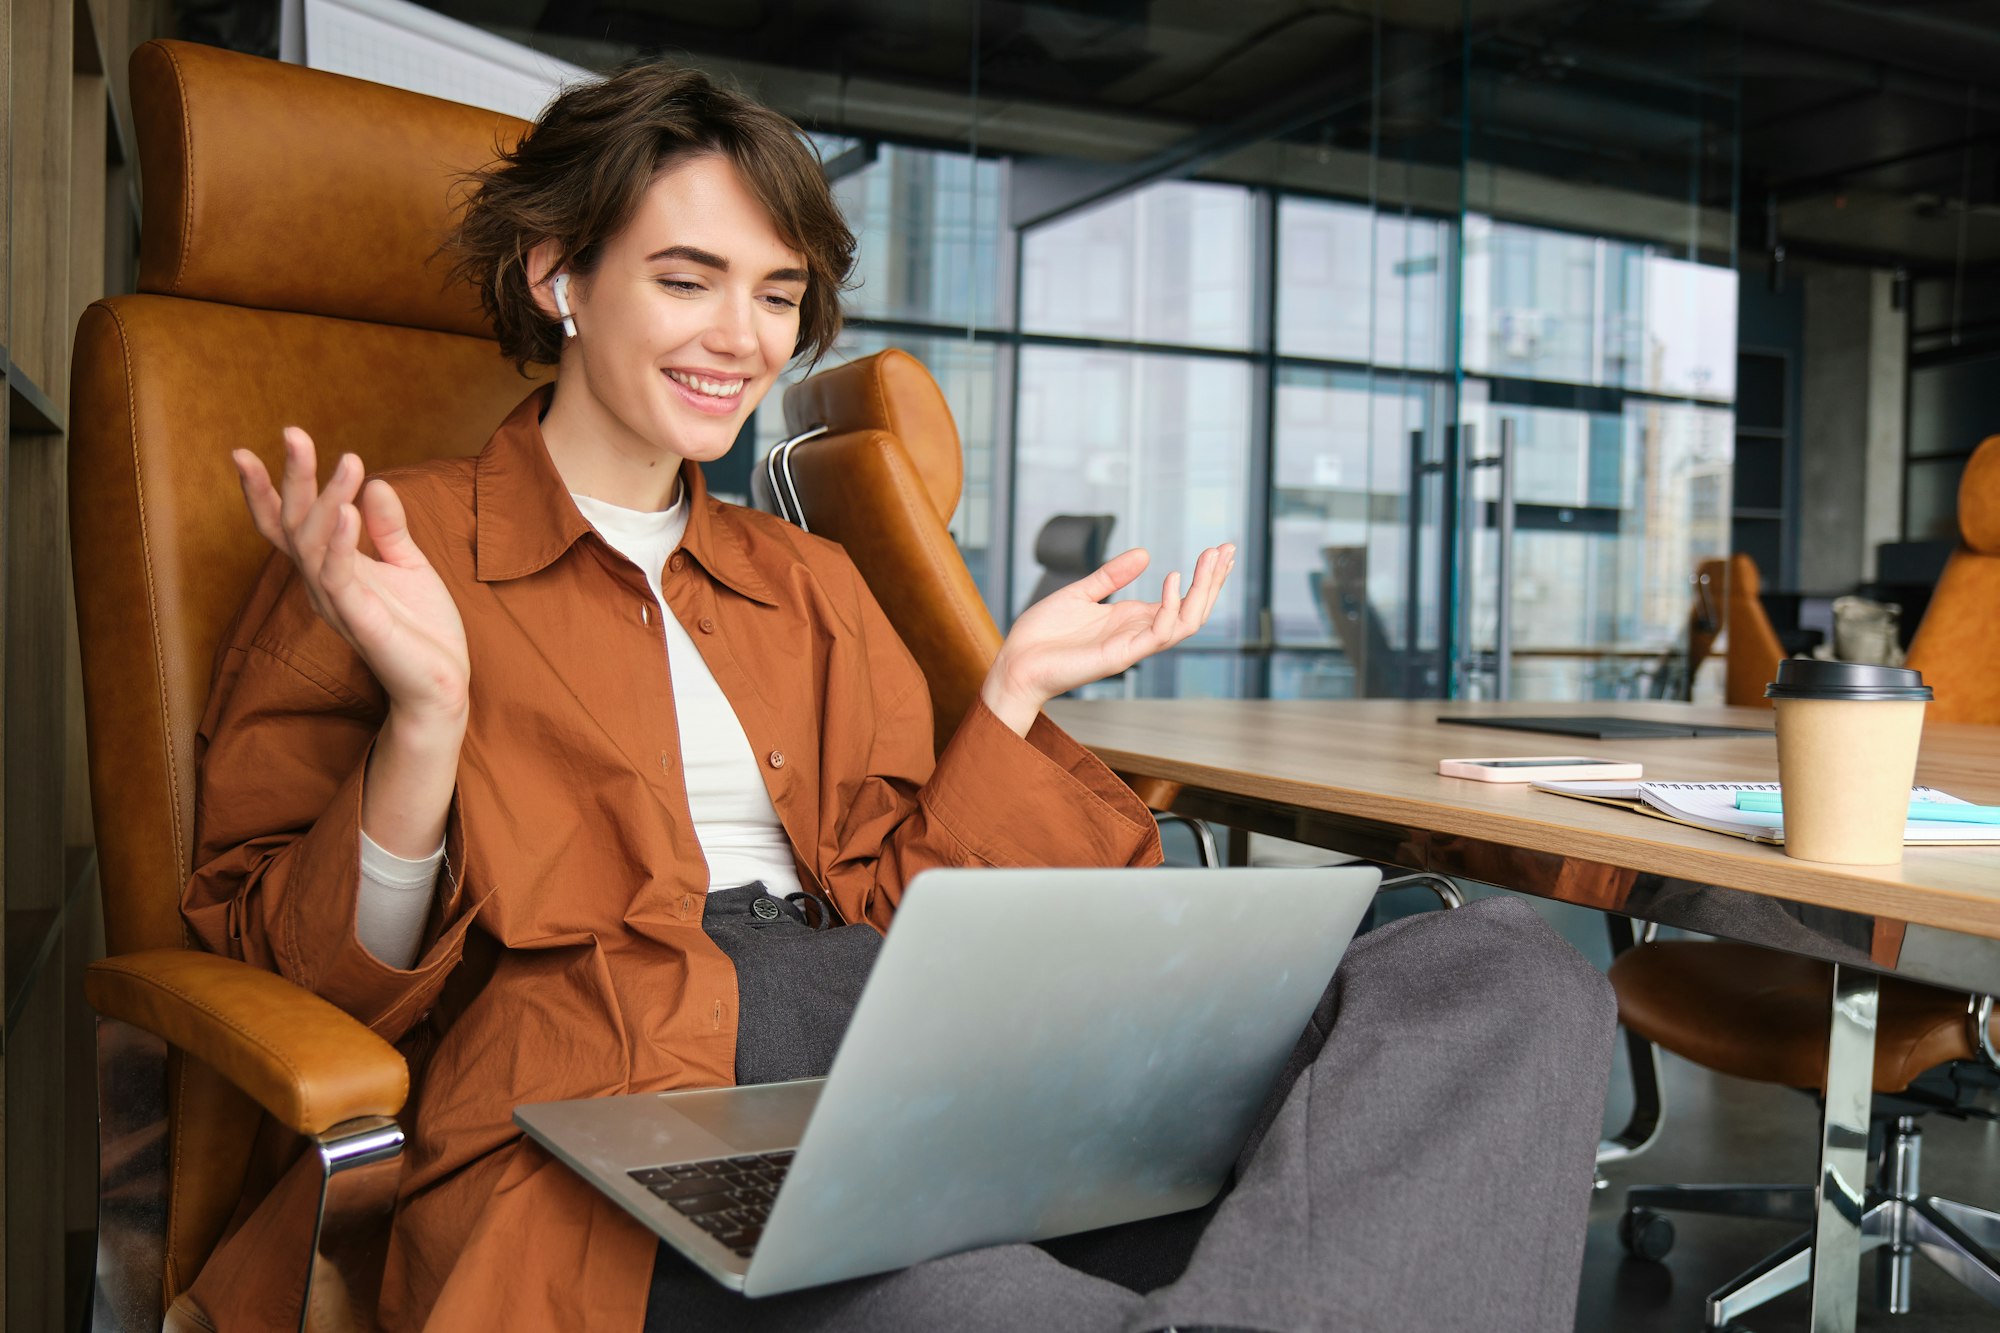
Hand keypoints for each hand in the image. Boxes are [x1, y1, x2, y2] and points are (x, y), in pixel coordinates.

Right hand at [233, 428, 469, 730]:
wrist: (442, 686)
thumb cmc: (422, 631)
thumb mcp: (408, 565)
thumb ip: (389, 527)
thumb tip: (375, 483)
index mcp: (330, 569)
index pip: (286, 525)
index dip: (264, 490)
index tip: (242, 451)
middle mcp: (322, 584)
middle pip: (294, 524)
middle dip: (293, 477)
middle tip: (294, 432)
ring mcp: (337, 604)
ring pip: (313, 545)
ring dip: (327, 500)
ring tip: (346, 461)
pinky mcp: (360, 622)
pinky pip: (340, 578)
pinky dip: (342, 543)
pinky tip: (349, 511)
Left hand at [980, 544, 1235, 735]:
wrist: (1015, 662)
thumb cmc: (1043, 635)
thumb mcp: (1080, 593)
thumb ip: (1112, 576)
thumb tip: (1144, 554)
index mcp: (1132, 619)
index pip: (1181, 600)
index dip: (1204, 577)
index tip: (1219, 550)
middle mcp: (1138, 633)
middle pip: (1193, 611)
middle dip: (1213, 581)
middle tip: (1227, 549)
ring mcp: (1132, 646)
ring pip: (1186, 624)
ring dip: (1202, 591)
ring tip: (1210, 559)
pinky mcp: (1120, 657)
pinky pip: (1158, 635)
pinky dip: (1171, 607)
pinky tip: (1173, 580)